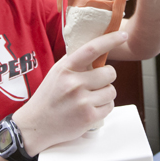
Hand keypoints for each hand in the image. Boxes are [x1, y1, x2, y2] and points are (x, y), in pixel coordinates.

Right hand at [13, 31, 128, 153]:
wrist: (36, 125)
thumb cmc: (48, 97)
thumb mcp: (56, 73)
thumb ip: (74, 61)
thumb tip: (96, 47)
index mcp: (66, 68)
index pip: (92, 49)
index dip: (110, 40)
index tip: (123, 35)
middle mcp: (74, 83)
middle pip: (110, 73)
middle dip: (107, 77)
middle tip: (97, 82)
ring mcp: (82, 101)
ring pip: (112, 91)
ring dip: (105, 94)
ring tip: (91, 98)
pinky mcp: (89, 117)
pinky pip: (110, 106)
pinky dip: (104, 107)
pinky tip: (91, 108)